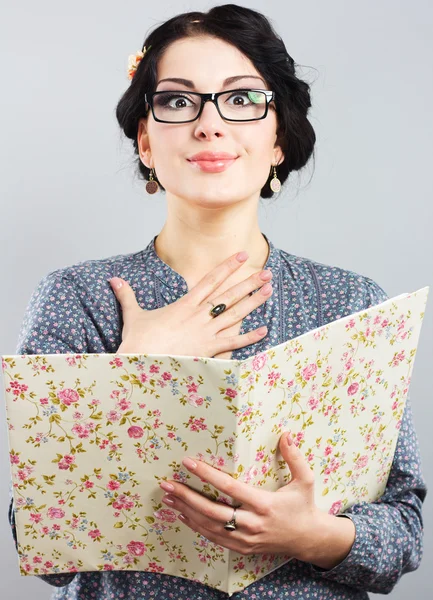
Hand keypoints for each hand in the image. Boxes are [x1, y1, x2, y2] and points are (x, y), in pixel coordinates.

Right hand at [109, 251, 272, 358]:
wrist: (140, 364)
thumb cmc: (138, 342)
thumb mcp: (134, 316)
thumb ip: (128, 296)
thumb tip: (114, 279)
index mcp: (184, 305)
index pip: (210, 280)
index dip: (227, 266)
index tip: (241, 255)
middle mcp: (199, 316)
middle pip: (229, 295)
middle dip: (248, 282)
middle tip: (266, 272)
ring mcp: (206, 333)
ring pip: (235, 314)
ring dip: (253, 302)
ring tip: (269, 291)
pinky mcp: (208, 351)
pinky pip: (233, 343)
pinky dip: (248, 337)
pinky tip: (263, 330)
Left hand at [159, 432, 355, 567]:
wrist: (308, 539)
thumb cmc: (303, 505)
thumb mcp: (305, 480)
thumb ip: (295, 457)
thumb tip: (285, 434)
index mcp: (264, 504)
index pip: (230, 488)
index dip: (208, 475)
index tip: (189, 462)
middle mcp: (252, 523)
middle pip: (212, 511)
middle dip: (187, 497)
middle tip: (167, 484)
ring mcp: (245, 538)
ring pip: (209, 527)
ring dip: (186, 512)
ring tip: (168, 498)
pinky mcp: (242, 548)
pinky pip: (214, 538)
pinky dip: (196, 527)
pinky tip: (183, 515)